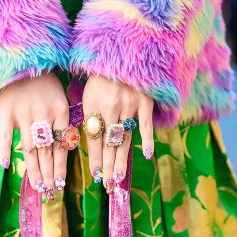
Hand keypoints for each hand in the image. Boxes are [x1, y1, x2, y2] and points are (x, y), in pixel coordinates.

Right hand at [0, 72, 68, 197]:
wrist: (22, 60)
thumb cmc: (44, 81)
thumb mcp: (62, 97)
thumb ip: (63, 121)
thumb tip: (67, 147)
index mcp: (61, 113)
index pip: (61, 147)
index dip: (60, 168)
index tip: (60, 185)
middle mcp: (44, 117)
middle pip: (46, 153)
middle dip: (49, 175)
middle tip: (50, 192)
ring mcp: (24, 116)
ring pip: (29, 149)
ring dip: (33, 170)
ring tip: (37, 186)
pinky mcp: (7, 113)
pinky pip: (6, 136)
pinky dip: (5, 150)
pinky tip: (6, 165)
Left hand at [82, 75, 154, 191]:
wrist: (125, 51)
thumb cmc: (104, 75)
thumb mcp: (90, 93)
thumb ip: (90, 116)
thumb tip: (89, 142)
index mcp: (93, 106)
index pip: (94, 140)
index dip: (95, 159)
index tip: (96, 177)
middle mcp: (109, 108)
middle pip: (108, 144)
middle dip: (107, 167)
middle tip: (107, 185)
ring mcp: (128, 105)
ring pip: (124, 139)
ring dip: (121, 161)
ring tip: (119, 179)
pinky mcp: (144, 102)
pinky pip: (145, 125)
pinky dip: (147, 140)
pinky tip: (147, 155)